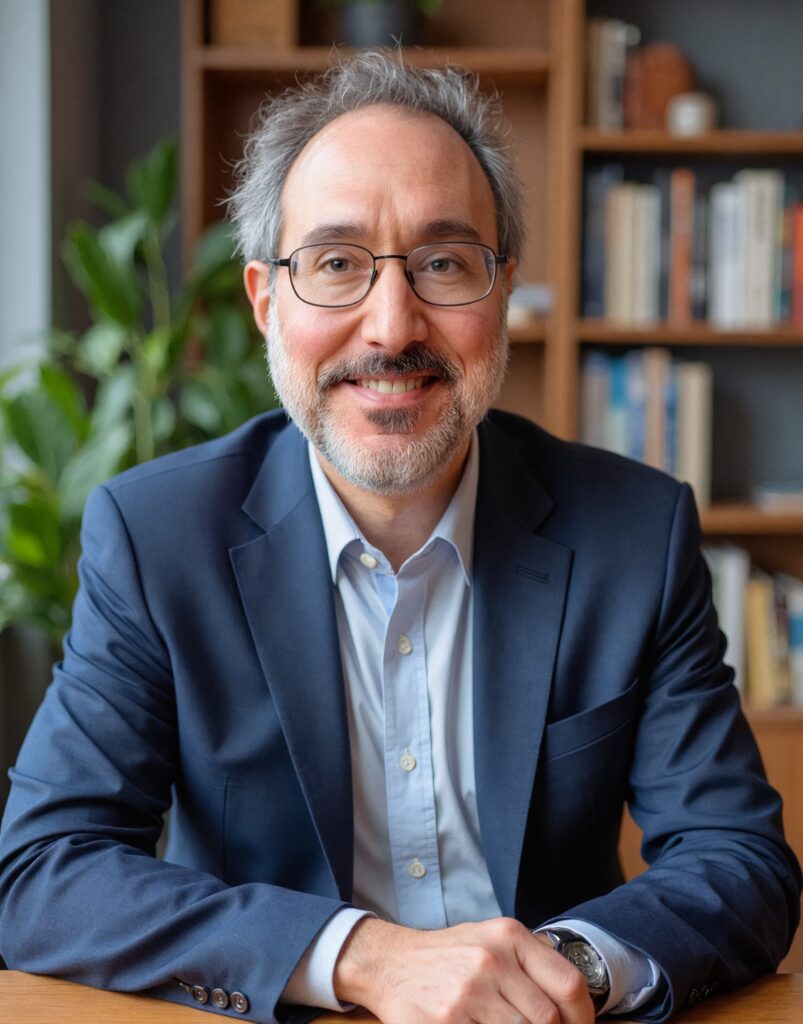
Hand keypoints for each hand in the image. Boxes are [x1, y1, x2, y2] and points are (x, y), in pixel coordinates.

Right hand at [333, 916, 594, 1023]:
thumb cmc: (449, 956)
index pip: (570, 985)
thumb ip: (532, 964)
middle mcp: (491, 961)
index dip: (584, 1019)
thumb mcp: (492, 941)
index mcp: (509, 936)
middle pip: (548, 1019)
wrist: (391, 963)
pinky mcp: (444, 1022)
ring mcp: (467, 993)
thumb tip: (574, 1010)